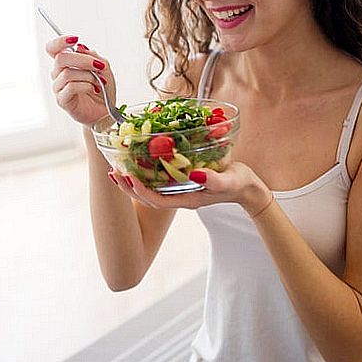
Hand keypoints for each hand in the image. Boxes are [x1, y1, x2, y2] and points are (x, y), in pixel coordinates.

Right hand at [45, 36, 114, 126]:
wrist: (106, 111)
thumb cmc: (103, 89)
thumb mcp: (104, 68)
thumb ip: (93, 56)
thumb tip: (80, 47)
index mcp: (66, 63)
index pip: (52, 48)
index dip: (60, 41)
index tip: (75, 39)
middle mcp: (58, 74)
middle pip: (61, 58)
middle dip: (83, 60)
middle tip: (98, 66)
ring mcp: (59, 87)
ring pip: (67, 73)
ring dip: (88, 76)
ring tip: (100, 82)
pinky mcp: (62, 100)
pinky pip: (70, 87)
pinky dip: (86, 86)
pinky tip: (94, 89)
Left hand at [107, 159, 274, 215]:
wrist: (248, 188)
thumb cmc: (240, 184)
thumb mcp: (230, 181)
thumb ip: (214, 180)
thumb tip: (195, 174)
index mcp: (187, 199)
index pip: (156, 200)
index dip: (139, 191)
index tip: (127, 177)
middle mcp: (179, 197)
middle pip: (147, 197)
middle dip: (128, 187)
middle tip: (113, 172)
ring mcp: (180, 190)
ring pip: (150, 189)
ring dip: (133, 180)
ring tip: (118, 168)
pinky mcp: (182, 181)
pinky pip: (158, 180)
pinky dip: (145, 172)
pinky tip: (138, 161)